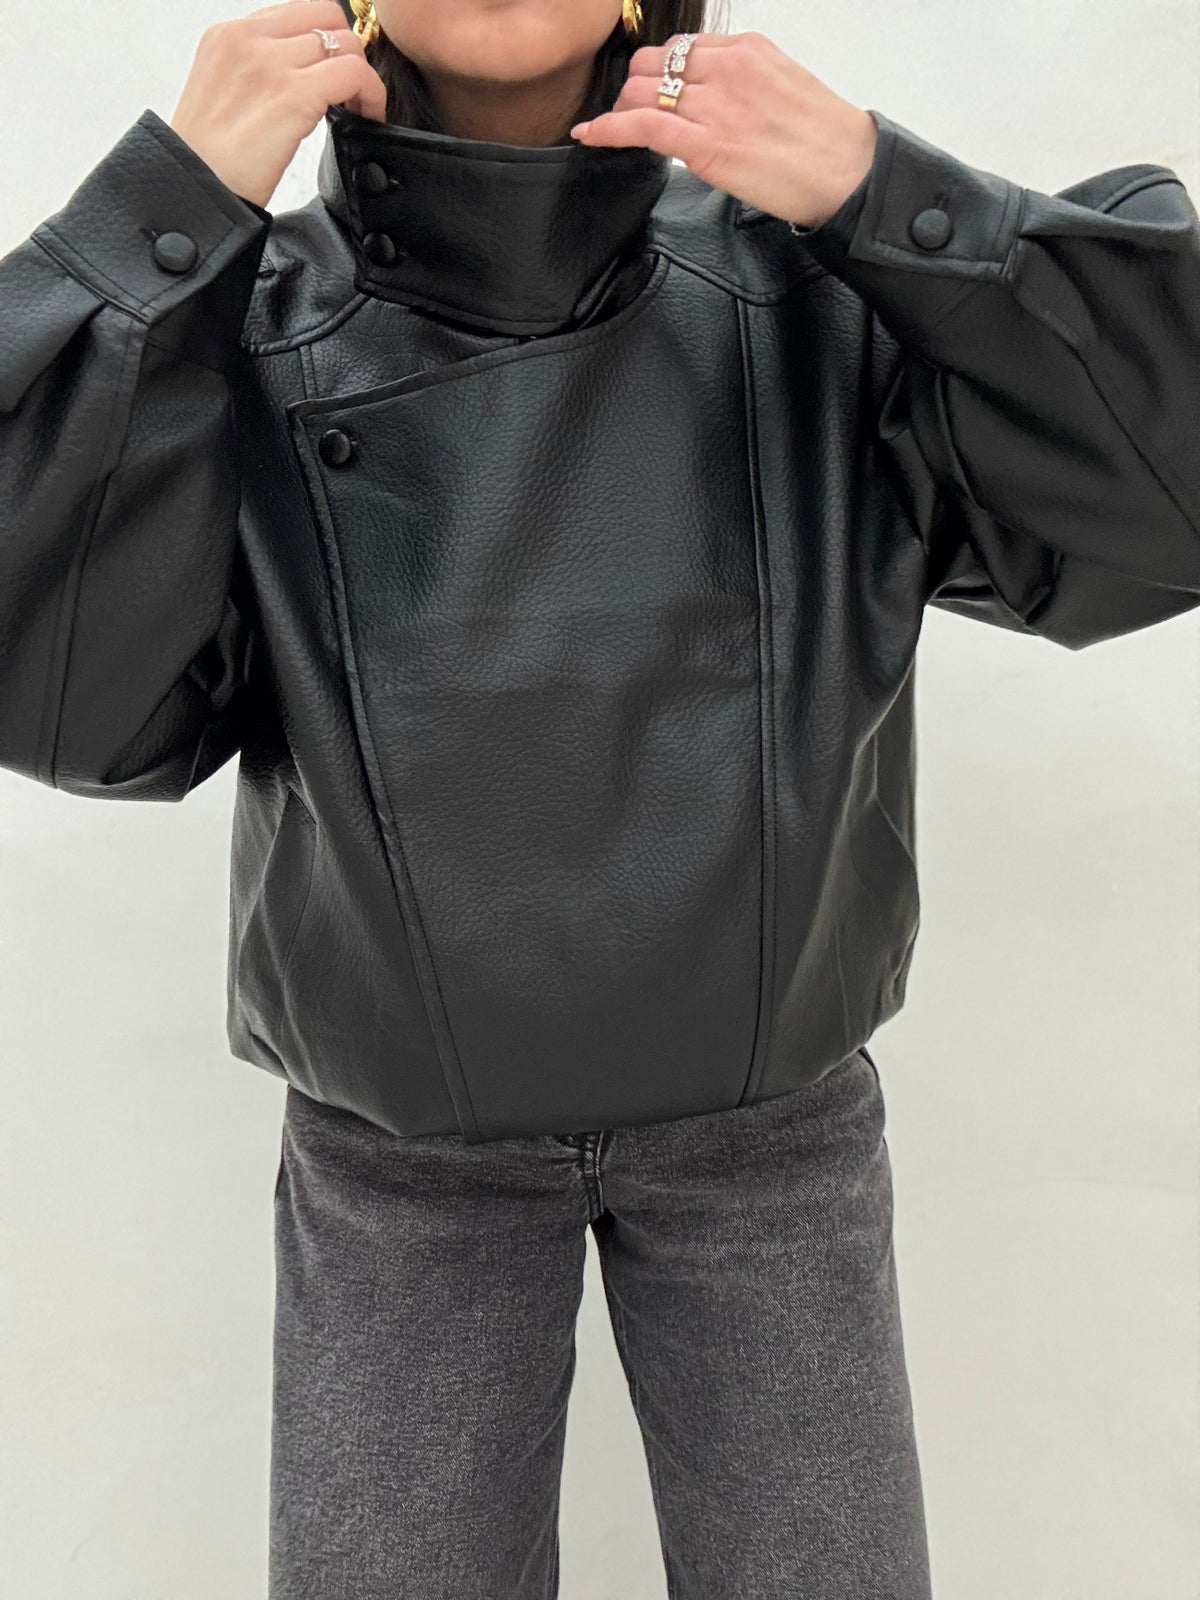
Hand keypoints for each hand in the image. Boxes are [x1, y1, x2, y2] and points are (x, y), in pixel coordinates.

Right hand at [170, 0, 387, 209]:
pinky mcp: (293, 94)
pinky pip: (354, 73)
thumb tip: (296, 72)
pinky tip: (365, 116)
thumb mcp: (221, 92)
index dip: (325, 38)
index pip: (297, 12)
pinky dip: (371, 93)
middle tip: (350, 90)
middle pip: (326, 17)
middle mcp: (247, 39)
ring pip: (345, 43)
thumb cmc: (208, 159)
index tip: (330, 72)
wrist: (194, 190)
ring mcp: (270, 64)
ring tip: (356, 108)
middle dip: (347, 50)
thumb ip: (255, 71)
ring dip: (361, 76)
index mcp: (227, 35)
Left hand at [570, 31, 876, 230]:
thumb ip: (744, 85)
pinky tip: (591, 135)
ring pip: (642, 93)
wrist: (847, 172)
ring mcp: (714, 104)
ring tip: (612, 127)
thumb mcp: (782, 88)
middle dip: (634, 89)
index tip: (648, 91)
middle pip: (653, 66)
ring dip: (620, 110)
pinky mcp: (706, 144)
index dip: (656, 73)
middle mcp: (726, 68)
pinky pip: (640, 126)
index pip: (681, 50)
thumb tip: (715, 99)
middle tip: (630, 113)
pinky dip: (608, 129)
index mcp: (746, 51)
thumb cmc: (823, 142)